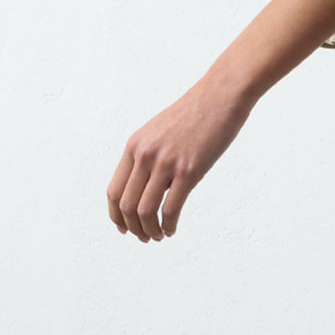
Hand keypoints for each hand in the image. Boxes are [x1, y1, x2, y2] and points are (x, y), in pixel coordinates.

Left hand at [107, 69, 253, 242]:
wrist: (220, 97)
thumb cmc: (194, 115)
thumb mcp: (160, 132)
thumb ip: (149, 155)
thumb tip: (147, 183)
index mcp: (134, 146)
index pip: (114, 191)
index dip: (116, 216)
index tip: (125, 228)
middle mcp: (145, 155)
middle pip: (127, 205)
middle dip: (133, 228)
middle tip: (146, 237)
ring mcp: (166, 164)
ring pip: (145, 211)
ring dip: (150, 230)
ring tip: (159, 236)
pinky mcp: (189, 171)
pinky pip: (170, 208)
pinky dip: (168, 225)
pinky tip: (172, 229)